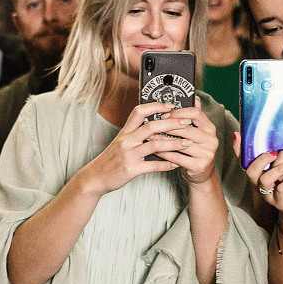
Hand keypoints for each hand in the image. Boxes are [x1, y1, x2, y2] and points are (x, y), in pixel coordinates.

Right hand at [74, 102, 190, 195]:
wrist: (95, 177)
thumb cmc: (111, 159)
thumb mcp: (120, 142)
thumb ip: (135, 133)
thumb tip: (155, 126)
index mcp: (125, 132)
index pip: (139, 111)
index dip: (156, 106)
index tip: (171, 106)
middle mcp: (126, 140)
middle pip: (152, 126)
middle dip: (172, 123)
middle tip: (187, 122)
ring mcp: (128, 155)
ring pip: (155, 145)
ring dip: (174, 143)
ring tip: (187, 143)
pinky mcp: (131, 169)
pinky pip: (152, 166)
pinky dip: (165, 165)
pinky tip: (175, 164)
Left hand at [149, 98, 218, 186]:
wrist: (201, 174)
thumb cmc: (195, 151)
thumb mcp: (197, 133)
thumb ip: (194, 117)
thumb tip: (194, 97)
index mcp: (210, 128)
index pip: (195, 113)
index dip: (178, 112)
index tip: (164, 114)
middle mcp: (211, 139)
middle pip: (186, 128)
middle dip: (167, 126)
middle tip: (152, 125)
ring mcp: (207, 153)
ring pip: (180, 144)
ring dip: (162, 140)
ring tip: (150, 138)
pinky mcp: (199, 166)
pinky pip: (177, 158)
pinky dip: (164, 154)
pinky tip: (155, 151)